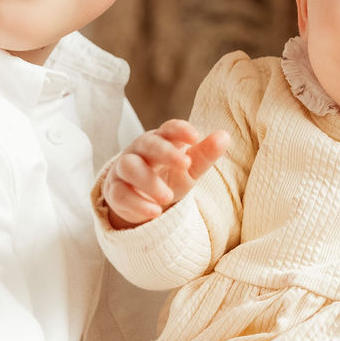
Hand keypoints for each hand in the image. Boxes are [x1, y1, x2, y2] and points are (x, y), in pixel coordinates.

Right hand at [103, 120, 229, 228]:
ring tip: (167, 198)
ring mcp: (124, 169)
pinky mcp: (114, 190)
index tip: (195, 137)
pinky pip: (120, 193)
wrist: (144, 201)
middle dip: (165, 152)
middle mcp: (140, 150)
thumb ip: (205, 154)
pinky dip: (137, 203)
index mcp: (161, 140)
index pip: (168, 129)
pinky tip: (154, 212)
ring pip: (129, 167)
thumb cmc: (169, 177)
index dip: (180, 130)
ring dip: (148, 181)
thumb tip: (225, 136)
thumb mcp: (189, 168)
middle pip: (147, 144)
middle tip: (185, 164)